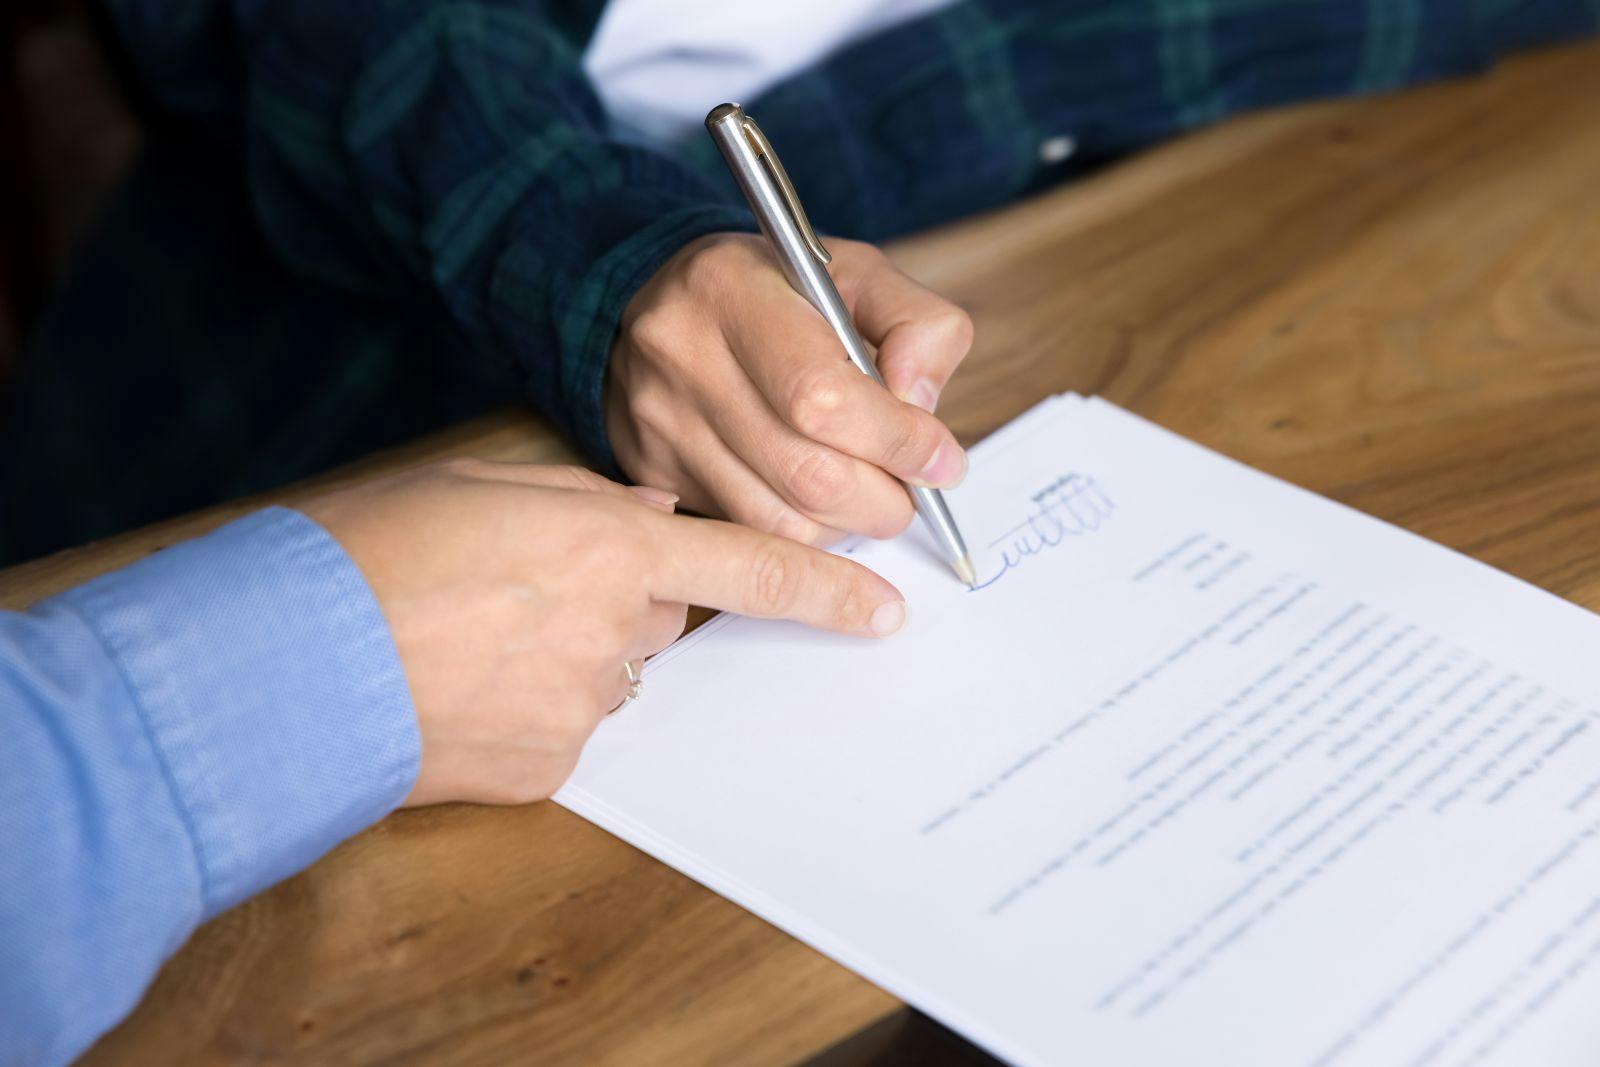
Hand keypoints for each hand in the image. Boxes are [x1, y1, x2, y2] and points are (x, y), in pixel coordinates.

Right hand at [302, 460, 906, 806]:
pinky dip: (533, 706)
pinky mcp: (550, 765)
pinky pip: (568, 726)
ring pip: (612, 671)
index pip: (754, 568)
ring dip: (569, 653)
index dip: (826, 591)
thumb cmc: (373, 551)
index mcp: (610, 545)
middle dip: (620, 600)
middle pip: (664, 615)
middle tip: (528, 589)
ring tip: (476, 635)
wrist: (291, 658)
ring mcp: (585, 704)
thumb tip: (647, 518)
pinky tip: (466, 687)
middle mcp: (616, 628)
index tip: (880, 612)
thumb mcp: (484, 486)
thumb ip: (586, 501)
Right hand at [606, 233, 973, 545]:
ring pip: (780, 522)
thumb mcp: (855, 274)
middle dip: (882, 498)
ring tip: (867, 494)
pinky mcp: (654, 473)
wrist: (665, 306)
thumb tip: (920, 407)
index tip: (941, 459)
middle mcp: (681, 356)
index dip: (896, 441)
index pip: (822, 395)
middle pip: (806, 474)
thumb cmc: (773, 293)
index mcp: (730, 289)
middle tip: (910, 491)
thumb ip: (917, 325)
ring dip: (847, 524)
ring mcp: (661, 423)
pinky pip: (749, 534)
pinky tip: (818, 502)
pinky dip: (804, 535)